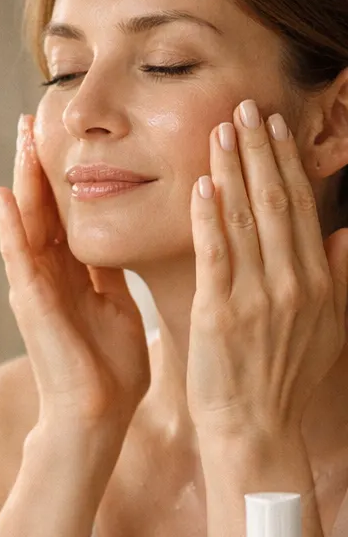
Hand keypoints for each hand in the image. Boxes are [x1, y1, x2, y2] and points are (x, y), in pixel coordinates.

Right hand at [0, 115, 150, 426]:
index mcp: (71, 273)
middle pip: (39, 207)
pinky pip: (18, 258)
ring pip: (25, 223)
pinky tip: (4, 197)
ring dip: (21, 181)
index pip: (63, 212)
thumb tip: (119, 241)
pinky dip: (10, 228)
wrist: (96, 414)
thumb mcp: (116, 305)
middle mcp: (47, 275)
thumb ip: (109, 273)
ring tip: (19, 140)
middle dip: (36, 164)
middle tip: (32, 118)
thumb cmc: (109, 368)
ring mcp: (34, 288)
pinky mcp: (31, 304)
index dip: (62, 174)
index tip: (62, 135)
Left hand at [188, 99, 347, 438]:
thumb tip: (346, 234)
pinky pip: (216, 256)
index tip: (274, 126)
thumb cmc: (284, 379)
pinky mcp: (220, 314)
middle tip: (245, 107)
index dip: (286, 163)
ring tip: (222, 130)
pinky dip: (210, 219)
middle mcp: (293, 283)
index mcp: (318, 281)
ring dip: (234, 171)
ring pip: (246, 220)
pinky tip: (203, 186)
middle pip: (276, 203)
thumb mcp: (328, 328)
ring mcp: (257, 297)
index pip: (300, 208)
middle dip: (261, 151)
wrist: (257, 428)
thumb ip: (340, 278)